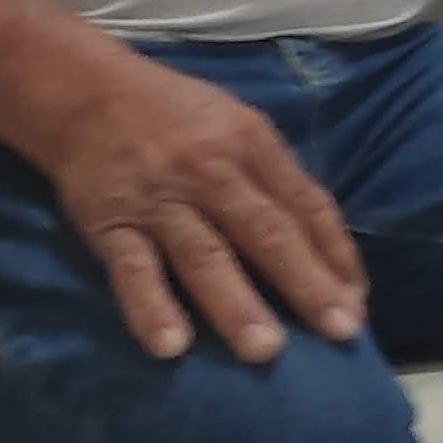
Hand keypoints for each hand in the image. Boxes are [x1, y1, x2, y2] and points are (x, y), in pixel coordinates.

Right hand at [34, 50, 369, 362]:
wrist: (85, 91)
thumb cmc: (176, 117)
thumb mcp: (236, 126)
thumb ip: (275, 180)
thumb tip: (322, 248)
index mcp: (251, 144)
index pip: (306, 204)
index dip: (336, 255)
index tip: (357, 303)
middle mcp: (210, 171)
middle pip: (266, 232)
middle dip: (306, 283)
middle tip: (340, 332)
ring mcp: (160, 200)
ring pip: (204, 255)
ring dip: (236, 304)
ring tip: (266, 352)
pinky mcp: (109, 223)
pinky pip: (133, 269)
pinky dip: (151, 306)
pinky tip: (171, 347)